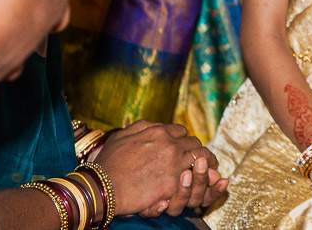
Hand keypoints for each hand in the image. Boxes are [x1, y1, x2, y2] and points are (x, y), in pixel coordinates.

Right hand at [94, 120, 227, 216]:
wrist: (101, 187)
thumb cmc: (107, 163)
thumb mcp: (122, 136)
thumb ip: (141, 126)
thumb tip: (154, 124)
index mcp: (158, 131)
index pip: (181, 132)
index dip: (184, 140)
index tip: (185, 147)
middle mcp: (170, 145)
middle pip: (195, 144)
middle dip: (197, 151)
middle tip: (202, 159)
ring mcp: (173, 164)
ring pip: (201, 159)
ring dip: (205, 164)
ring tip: (210, 169)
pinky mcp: (173, 184)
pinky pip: (194, 179)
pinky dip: (200, 179)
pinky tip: (202, 183)